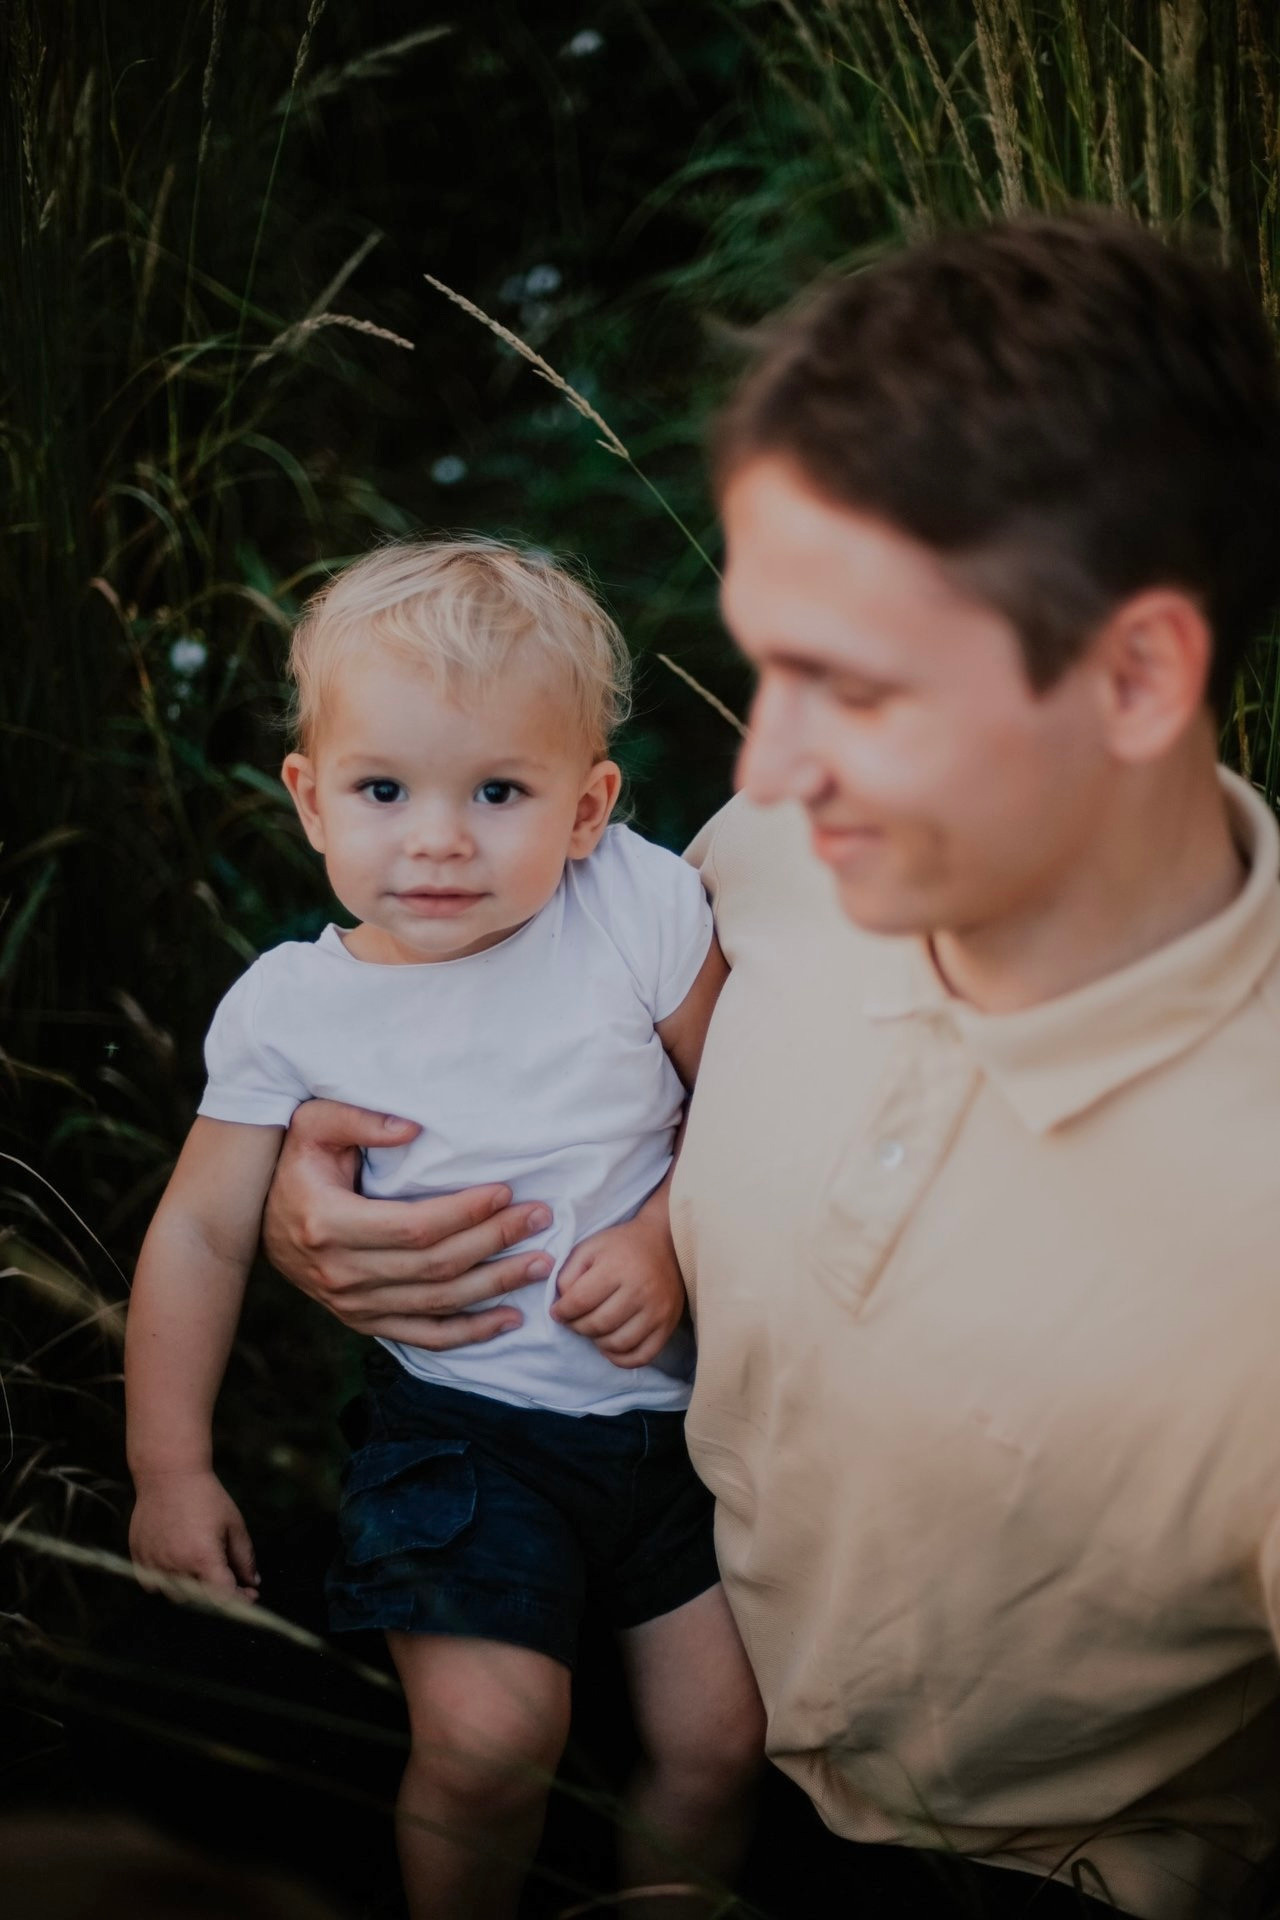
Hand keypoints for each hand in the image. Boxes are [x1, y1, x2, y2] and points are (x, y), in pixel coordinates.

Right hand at [129, 1469, 259, 1599]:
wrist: (169, 1474)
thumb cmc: (206, 1496)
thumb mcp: (233, 1524)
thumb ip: (244, 1558)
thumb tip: (252, 1582)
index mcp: (203, 1558)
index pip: (223, 1597)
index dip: (240, 1600)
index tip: (250, 1594)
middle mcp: (176, 1566)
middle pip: (201, 1599)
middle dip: (219, 1593)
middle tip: (232, 1578)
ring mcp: (154, 1564)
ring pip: (176, 1595)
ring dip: (193, 1589)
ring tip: (203, 1567)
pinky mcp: (139, 1558)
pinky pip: (153, 1584)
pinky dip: (166, 1582)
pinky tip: (178, 1565)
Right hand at [260, 1100, 553, 1348]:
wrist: (256, 1220)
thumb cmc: (296, 1163)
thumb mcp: (312, 1125)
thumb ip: (358, 1120)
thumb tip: (413, 1129)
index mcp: (329, 1224)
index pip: (414, 1226)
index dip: (464, 1212)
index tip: (506, 1191)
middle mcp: (341, 1272)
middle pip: (435, 1265)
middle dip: (494, 1241)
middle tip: (540, 1218)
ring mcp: (352, 1304)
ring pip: (438, 1303)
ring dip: (495, 1284)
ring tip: (541, 1262)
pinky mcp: (363, 1321)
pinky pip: (424, 1336)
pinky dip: (470, 1332)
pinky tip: (509, 1318)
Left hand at [551, 1212, 686, 1368]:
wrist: (666, 1243)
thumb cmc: (621, 1246)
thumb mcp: (589, 1248)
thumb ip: (568, 1274)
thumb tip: (561, 1307)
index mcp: (617, 1267)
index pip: (579, 1301)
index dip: (562, 1311)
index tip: (558, 1311)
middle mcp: (640, 1290)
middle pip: (597, 1324)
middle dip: (578, 1327)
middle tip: (575, 1321)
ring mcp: (657, 1310)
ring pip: (617, 1343)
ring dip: (597, 1342)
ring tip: (593, 1330)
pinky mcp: (668, 1325)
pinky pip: (642, 1356)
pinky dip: (621, 1359)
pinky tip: (610, 1346)